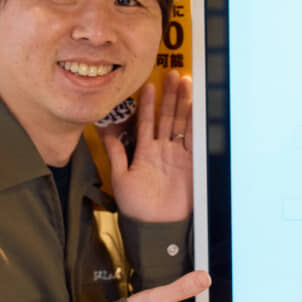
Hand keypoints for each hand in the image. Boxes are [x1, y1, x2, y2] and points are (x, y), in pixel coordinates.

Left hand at [104, 70, 192, 221]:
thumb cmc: (137, 208)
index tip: (148, 85)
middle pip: (167, 116)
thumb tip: (105, 131)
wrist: (157, 226)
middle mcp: (162, 150)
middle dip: (170, 96)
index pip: (146, 122)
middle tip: (173, 75)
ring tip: (184, 83)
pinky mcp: (191, 162)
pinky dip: (195, 122)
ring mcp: (178, 155)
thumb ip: (116, 153)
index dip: (147, 104)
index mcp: (145, 152)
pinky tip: (196, 107)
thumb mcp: (120, 178)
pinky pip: (193, 138)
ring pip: (181, 123)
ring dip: (183, 103)